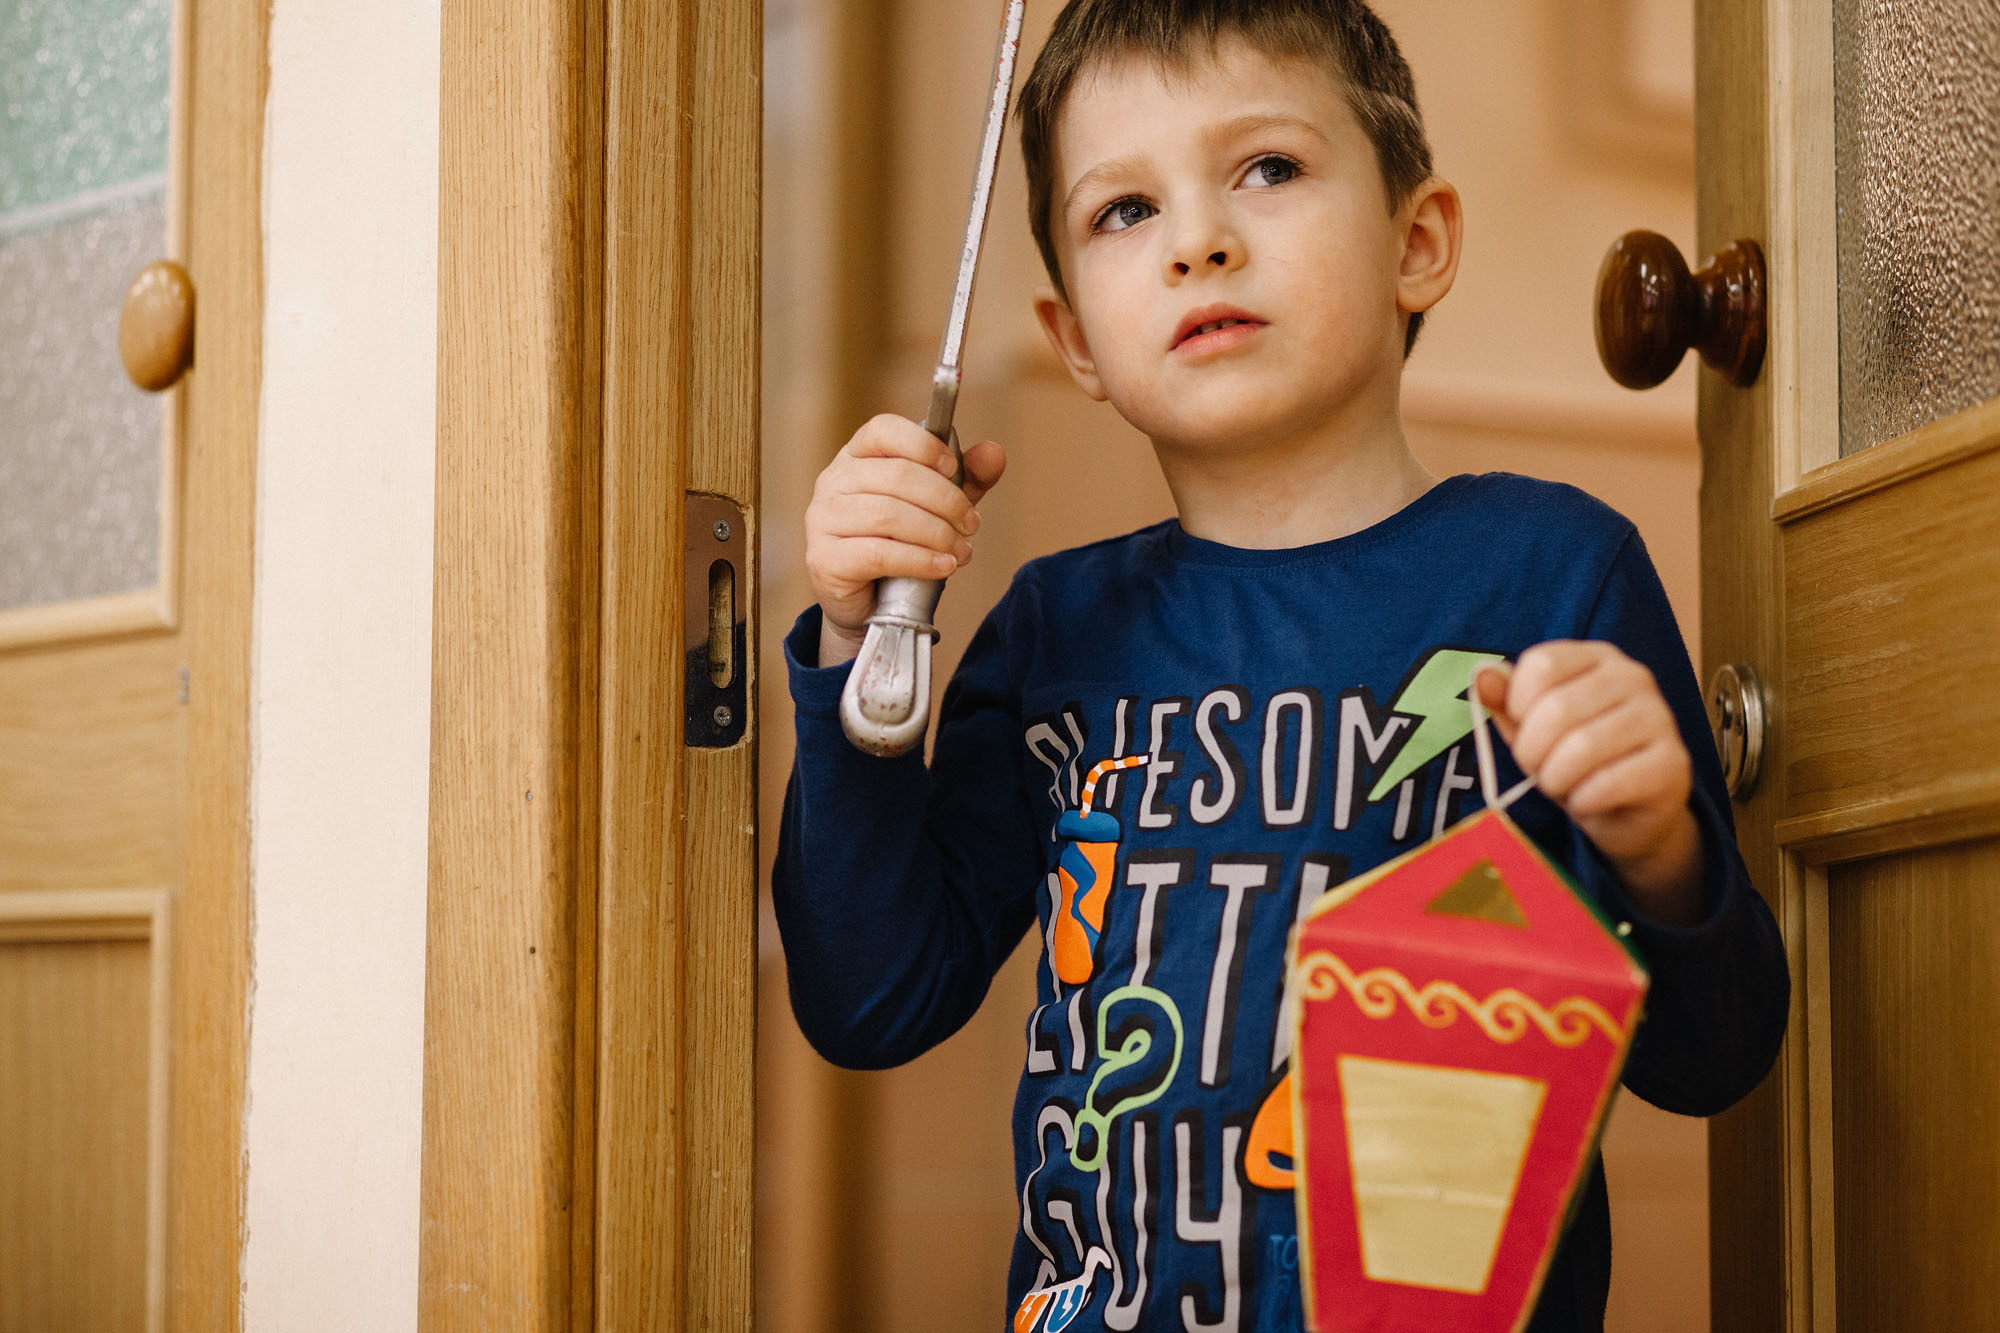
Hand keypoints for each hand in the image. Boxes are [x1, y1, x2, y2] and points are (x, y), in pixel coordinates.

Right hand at [804, 414, 1006, 666]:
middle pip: (897, 475)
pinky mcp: (825, 559)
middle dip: (946, 500)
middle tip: (972, 524)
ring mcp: (823, 520)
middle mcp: (833, 481)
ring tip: (962, 551)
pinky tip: (944, 567)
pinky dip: (920, 560)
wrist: (867, 605)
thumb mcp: (938, 506)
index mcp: (856, 456)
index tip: (953, 469)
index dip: (923, 445)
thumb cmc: (899, 544)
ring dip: (937, 534)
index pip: (883, 430)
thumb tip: (994, 453)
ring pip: (889, 515)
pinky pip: (879, 554)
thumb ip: (966, 478)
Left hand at [1473, 642, 1702, 923]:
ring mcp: (1659, 717)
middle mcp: (1634, 677)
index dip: (1518, 705)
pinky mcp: (1673, 763)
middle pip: (1558, 708)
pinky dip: (1582, 800)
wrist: (1629, 813)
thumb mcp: (1533, 729)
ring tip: (1561, 785)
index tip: (1523, 728)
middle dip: (1532, 751)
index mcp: (1598, 657)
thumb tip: (1482, 676)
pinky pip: (1608, 783)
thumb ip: (1506, 701)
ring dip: (1555, 778)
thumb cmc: (1575, 762)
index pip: (1542, 664)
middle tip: (1538, 770)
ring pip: (1582, 747)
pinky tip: (1587, 801)